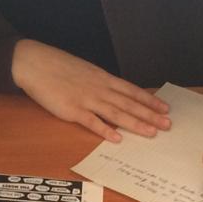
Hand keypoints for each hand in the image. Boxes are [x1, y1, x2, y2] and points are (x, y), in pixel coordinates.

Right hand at [11, 40, 169, 141]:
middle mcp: (99, 89)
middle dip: (150, 115)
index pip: (132, 91)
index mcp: (102, 78)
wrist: (35, 63)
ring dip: (135, 123)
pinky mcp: (72, 110)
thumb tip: (112, 91)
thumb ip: (98, 82)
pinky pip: (92, 122)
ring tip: (152, 133)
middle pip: (129, 103)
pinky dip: (105, 131)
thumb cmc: (57, 66)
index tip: (165, 108)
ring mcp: (86, 100)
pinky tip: (117, 139)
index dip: (149, 100)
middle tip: (168, 125)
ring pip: (116, 113)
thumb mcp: (84, 70)